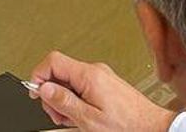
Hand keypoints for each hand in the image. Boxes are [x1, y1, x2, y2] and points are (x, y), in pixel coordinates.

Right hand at [29, 51, 176, 131]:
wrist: (150, 127)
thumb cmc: (126, 125)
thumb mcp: (88, 119)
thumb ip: (64, 101)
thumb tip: (44, 88)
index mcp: (89, 75)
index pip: (53, 60)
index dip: (38, 75)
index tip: (35, 92)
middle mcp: (95, 71)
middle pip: (59, 72)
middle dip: (52, 94)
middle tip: (57, 114)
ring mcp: (101, 76)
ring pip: (69, 81)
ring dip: (64, 100)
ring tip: (72, 119)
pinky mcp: (105, 84)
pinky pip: (81, 86)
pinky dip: (76, 100)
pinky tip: (81, 115)